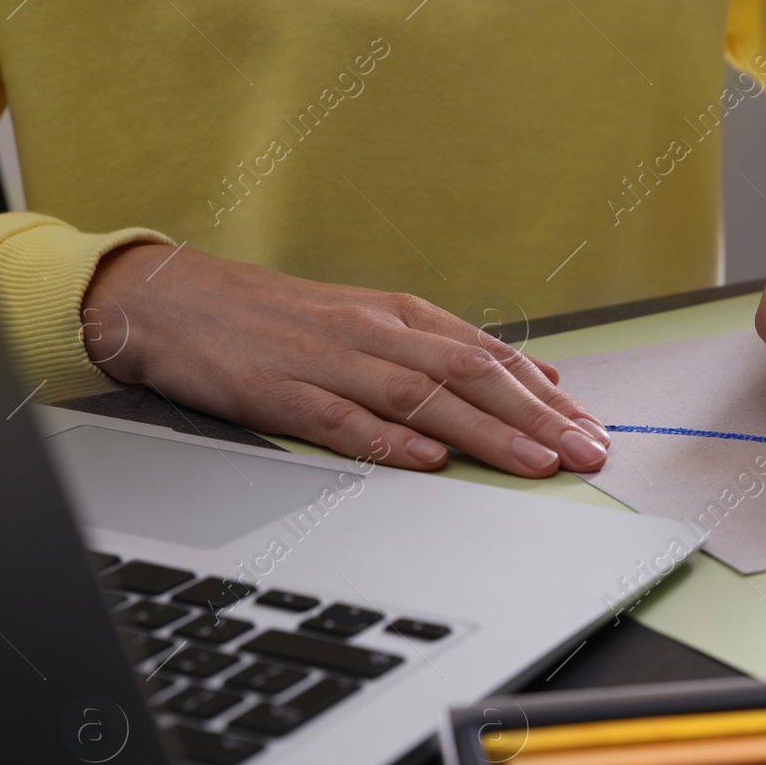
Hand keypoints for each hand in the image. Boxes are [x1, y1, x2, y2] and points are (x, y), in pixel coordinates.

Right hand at [81, 246, 609, 476]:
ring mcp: (329, 361)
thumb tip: (539, 379)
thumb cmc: (279, 320)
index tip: (594, 431)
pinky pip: (342, 418)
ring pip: (421, 396)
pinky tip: (429, 459)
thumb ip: (450, 352)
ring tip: (534, 464)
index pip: (491, 356)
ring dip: (485, 432)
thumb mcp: (373, 322)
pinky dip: (388, 439)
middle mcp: (375, 334)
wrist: (172, 301)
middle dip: (537, 418)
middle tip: (587, 454)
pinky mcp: (281, 391)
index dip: (547, 397)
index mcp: (400, 316)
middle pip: (471, 376)